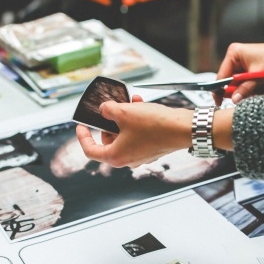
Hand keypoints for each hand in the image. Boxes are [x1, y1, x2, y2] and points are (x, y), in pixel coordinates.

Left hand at [77, 95, 191, 167]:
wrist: (182, 129)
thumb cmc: (155, 126)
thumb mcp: (124, 112)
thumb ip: (107, 110)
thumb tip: (104, 109)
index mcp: (116, 157)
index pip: (90, 150)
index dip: (83, 137)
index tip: (82, 126)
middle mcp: (127, 160)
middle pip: (108, 141)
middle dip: (109, 122)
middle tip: (111, 108)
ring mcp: (140, 156)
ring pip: (124, 135)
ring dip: (124, 118)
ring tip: (130, 102)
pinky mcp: (151, 149)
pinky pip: (137, 135)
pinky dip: (136, 122)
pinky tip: (140, 106)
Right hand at [215, 25, 263, 104]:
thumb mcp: (259, 75)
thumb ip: (245, 88)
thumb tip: (234, 99)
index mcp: (233, 54)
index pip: (221, 76)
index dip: (220, 90)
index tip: (219, 102)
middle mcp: (235, 59)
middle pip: (229, 82)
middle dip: (240, 90)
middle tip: (251, 92)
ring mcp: (241, 65)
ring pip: (238, 86)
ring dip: (249, 90)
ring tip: (261, 88)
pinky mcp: (247, 71)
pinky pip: (245, 85)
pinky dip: (253, 89)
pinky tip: (263, 87)